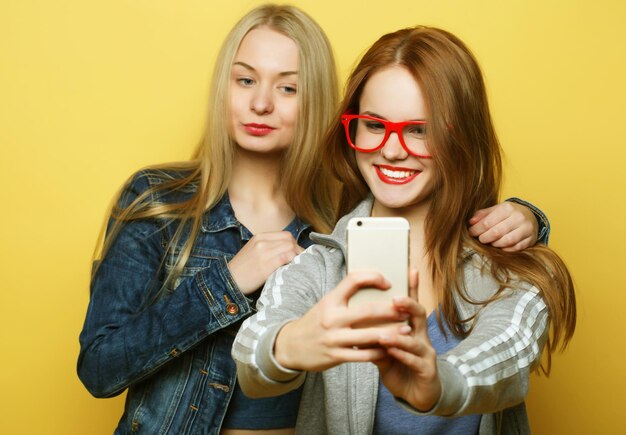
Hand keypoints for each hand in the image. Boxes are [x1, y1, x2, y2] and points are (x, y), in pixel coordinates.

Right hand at [228, 231, 302, 294]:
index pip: (285, 234)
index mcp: (259, 237)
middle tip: (299, 260)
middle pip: (290, 240)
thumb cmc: (243, 268)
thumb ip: (269, 246)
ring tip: (296, 265)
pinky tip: (291, 269)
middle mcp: (262, 242)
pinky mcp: (266, 266)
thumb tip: (288, 249)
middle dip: (298, 249)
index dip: (294, 243)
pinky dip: (292, 262)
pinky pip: (286, 259)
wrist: (229, 280)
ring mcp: (264, 253)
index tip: (296, 253)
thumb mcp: (253, 250)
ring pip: (290, 248)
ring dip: (297, 256)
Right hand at [274, 271, 409, 371]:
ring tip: (406, 330)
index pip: (353, 280)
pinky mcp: (336, 356)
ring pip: (369, 335)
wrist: (290, 346)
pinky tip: (390, 349)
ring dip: (391, 333)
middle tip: (406, 309)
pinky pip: (363, 355)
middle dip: (391, 310)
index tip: (387, 282)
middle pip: (367, 311)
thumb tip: (371, 284)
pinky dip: (379, 352)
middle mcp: (332, 317)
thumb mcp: (325, 303)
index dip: (373, 277)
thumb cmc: (315, 321)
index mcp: (330, 300)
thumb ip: (345, 296)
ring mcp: (334, 338)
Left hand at [375, 270, 441, 411]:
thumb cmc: (399, 368)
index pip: (410, 304)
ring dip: (398, 335)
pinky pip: (414, 360)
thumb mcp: (384, 351)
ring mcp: (426, 353)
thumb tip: (355, 322)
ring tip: (383, 334)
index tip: (410, 270)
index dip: (412, 288)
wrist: (417, 395)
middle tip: (395, 299)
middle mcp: (421, 336)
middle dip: (408, 305)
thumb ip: (374, 336)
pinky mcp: (427, 370)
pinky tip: (392, 352)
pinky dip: (402, 355)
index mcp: (410, 328)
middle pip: (419, 315)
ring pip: (414, 339)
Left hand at [468, 201, 537, 250]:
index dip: (476, 230)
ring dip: (495, 244)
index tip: (471, 232)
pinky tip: (501, 246)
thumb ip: (482, 215)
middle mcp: (519, 217)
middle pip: (496, 232)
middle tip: (480, 239)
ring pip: (507, 241)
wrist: (530, 216)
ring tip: (491, 242)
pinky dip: (506, 249)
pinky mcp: (531, 239)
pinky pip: (516, 248)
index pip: (488, 222)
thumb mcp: (496, 209)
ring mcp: (527, 228)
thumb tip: (470, 222)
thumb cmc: (508, 213)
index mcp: (507, 208)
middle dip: (484, 238)